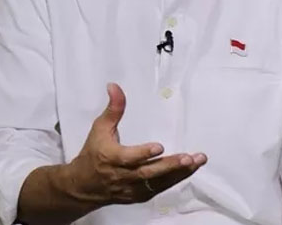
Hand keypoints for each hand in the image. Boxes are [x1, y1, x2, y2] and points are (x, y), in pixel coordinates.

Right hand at [65, 83, 206, 204]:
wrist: (84, 186)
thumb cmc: (93, 153)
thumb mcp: (100, 128)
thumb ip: (113, 109)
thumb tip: (115, 86)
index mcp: (111, 158)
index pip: (129, 158)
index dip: (143, 153)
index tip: (159, 146)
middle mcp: (123, 176)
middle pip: (148, 174)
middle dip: (170, 166)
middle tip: (189, 158)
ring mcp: (132, 189)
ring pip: (158, 183)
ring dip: (179, 173)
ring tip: (198, 161)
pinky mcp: (140, 196)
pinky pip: (160, 189)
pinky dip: (175, 180)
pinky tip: (190, 170)